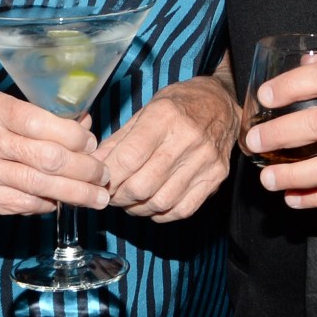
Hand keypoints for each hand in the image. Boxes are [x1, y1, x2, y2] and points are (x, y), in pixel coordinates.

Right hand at [0, 90, 110, 220]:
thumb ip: (40, 121)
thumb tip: (86, 124)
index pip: (45, 121)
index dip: (77, 138)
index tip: (94, 146)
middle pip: (48, 157)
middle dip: (85, 170)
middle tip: (104, 177)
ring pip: (40, 185)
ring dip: (76, 194)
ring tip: (97, 198)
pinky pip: (24, 203)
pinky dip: (48, 205)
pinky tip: (61, 204)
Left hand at [93, 68, 236, 220]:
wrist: (222, 102)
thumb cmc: (180, 104)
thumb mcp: (146, 110)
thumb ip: (120, 140)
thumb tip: (94, 163)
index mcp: (165, 116)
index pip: (128, 158)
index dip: (108, 176)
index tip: (100, 180)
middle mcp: (188, 139)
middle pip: (142, 185)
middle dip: (119, 196)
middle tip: (112, 194)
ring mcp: (205, 161)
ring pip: (161, 202)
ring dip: (138, 208)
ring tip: (131, 199)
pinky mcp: (216, 177)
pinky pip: (183, 209)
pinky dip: (162, 213)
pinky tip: (154, 203)